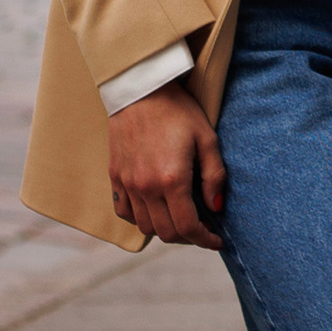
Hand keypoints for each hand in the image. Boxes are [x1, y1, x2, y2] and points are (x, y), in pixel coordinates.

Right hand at [107, 82, 226, 247]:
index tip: (216, 240)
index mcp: (172, 179)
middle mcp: (146, 187)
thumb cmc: (178, 111)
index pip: (188, 227)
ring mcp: (127, 183)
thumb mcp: (207, 139)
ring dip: (165, 229)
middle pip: (167, 232)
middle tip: (203, 228)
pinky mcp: (115, 176)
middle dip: (189, 237)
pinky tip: (154, 208)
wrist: (141, 89)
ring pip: (145, 226)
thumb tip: (215, 208)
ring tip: (181, 217)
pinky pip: (125, 212)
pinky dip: (140, 218)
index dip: (205, 240)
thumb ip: (214, 176)